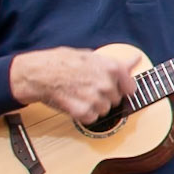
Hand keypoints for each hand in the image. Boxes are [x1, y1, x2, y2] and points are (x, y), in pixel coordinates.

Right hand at [9, 47, 137, 123]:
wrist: (37, 73)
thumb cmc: (62, 61)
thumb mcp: (90, 55)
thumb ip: (116, 61)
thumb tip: (135, 59)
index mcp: (112, 68)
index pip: (130, 88)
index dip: (120, 88)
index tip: (110, 86)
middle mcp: (106, 84)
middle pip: (116, 100)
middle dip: (104, 96)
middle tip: (86, 87)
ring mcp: (95, 99)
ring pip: (104, 110)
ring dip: (93, 106)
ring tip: (78, 94)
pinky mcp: (84, 112)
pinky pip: (92, 118)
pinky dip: (83, 114)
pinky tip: (73, 102)